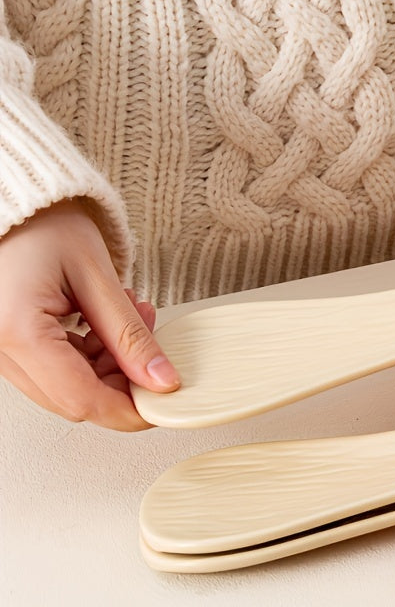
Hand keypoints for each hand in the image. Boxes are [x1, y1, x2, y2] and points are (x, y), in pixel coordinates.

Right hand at [0, 200, 179, 429]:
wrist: (7, 198)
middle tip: (155, 347)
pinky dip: (90, 357)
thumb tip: (161, 381)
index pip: (83, 400)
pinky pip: (54, 370)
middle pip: (74, 400)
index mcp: (17, 332)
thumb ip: (129, 334)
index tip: (165, 401)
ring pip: (67, 388)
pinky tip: (110, 325)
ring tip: (136, 318)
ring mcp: (0, 350)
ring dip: (111, 367)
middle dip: (124, 383)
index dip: (130, 409)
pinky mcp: (9, 344)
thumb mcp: (97, 277)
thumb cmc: (42, 225)